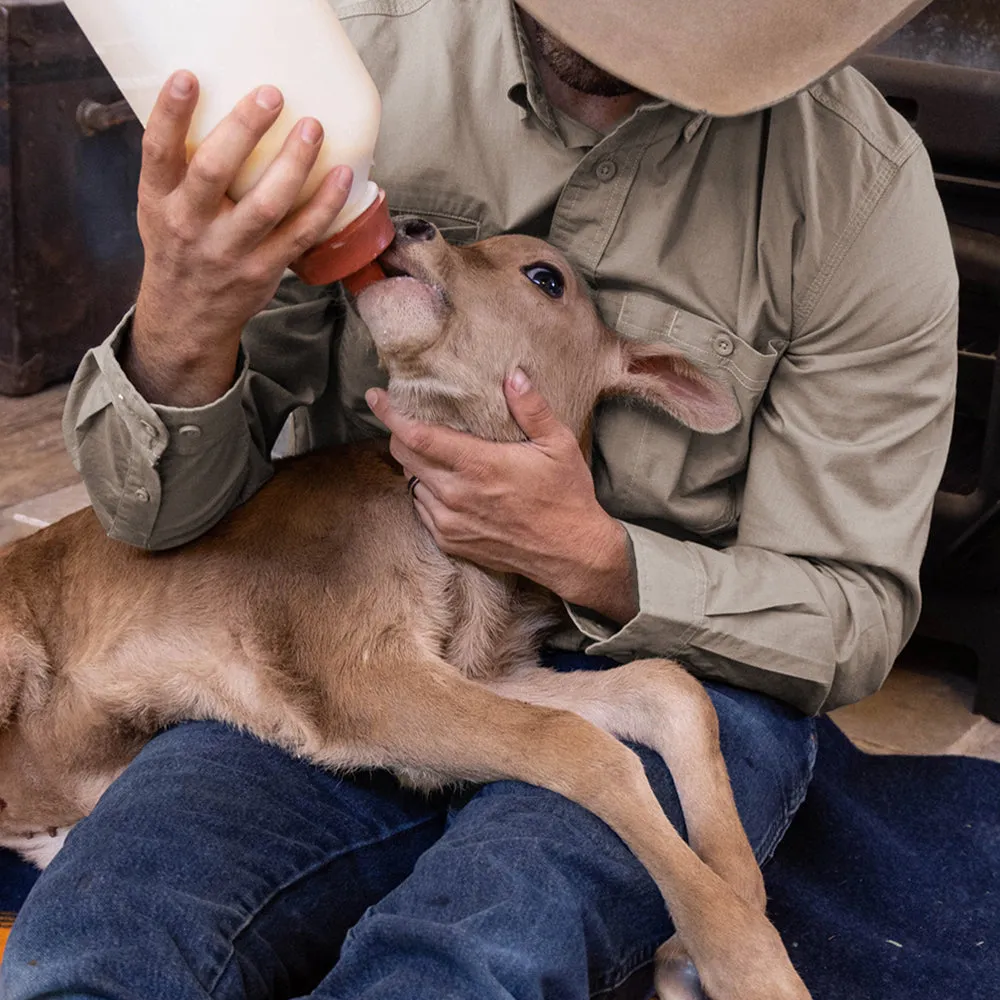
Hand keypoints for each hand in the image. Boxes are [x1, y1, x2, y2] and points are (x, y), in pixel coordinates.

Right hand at [127, 71, 352, 406]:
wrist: (187, 317)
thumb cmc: (178, 246)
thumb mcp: (158, 206)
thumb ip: (179, 165)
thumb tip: (214, 97)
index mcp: (158, 201)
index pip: (157, 152)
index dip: (170, 113)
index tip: (188, 76)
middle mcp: (190, 225)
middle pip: (215, 171)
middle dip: (244, 130)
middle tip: (272, 94)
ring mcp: (229, 251)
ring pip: (266, 204)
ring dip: (294, 163)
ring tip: (313, 128)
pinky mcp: (263, 271)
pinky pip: (300, 234)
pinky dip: (324, 205)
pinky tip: (341, 175)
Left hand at [366, 371, 638, 623]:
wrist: (570, 552)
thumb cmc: (566, 495)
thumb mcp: (557, 444)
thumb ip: (531, 408)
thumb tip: (513, 375)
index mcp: (478, 465)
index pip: (417, 436)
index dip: (391, 415)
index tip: (376, 397)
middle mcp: (456, 494)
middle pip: (405, 456)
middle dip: (400, 433)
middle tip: (407, 419)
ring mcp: (450, 522)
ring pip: (412, 483)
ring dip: (415, 464)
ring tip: (432, 452)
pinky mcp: (451, 541)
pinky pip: (422, 509)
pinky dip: (426, 492)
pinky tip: (445, 483)